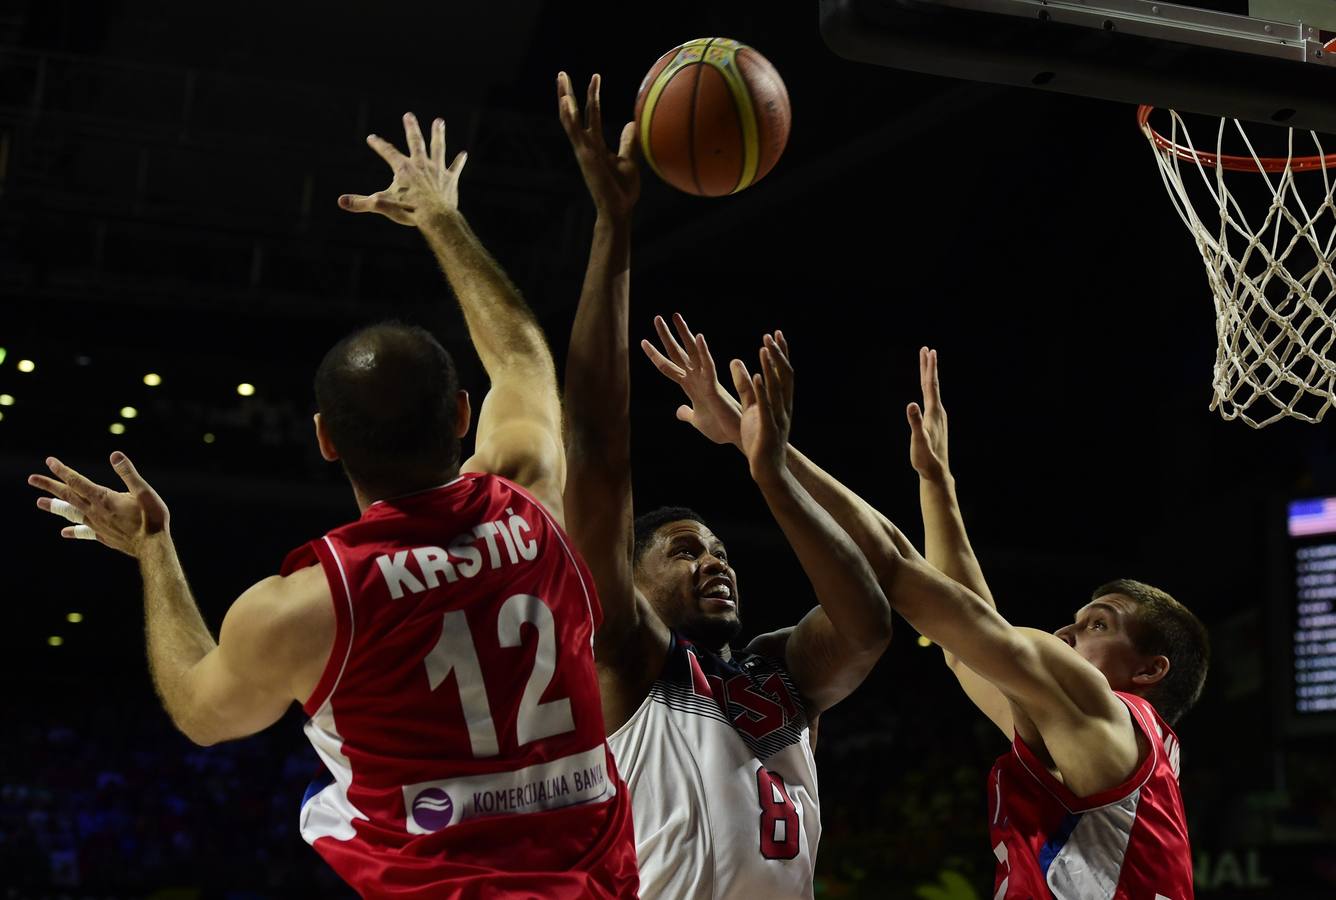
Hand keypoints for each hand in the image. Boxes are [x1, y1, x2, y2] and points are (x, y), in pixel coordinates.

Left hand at [28, 453, 169, 557]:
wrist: (153, 546)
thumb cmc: (152, 518)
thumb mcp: (144, 491)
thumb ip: (128, 473)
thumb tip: (115, 455)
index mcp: (104, 498)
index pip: (78, 481)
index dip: (63, 471)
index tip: (49, 462)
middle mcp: (96, 511)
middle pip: (68, 496)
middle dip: (49, 486)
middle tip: (32, 479)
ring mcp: (98, 525)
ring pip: (71, 513)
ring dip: (55, 506)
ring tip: (39, 502)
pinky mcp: (103, 536)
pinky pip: (84, 532)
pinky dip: (73, 530)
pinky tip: (64, 532)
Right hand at [338, 112, 466, 226]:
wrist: (436, 218)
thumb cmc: (409, 211)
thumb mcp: (382, 205)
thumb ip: (361, 203)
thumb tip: (340, 201)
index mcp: (404, 168)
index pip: (388, 152)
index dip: (379, 144)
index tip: (372, 137)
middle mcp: (421, 164)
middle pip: (415, 142)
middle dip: (411, 128)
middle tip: (409, 115)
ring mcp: (437, 170)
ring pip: (437, 148)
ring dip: (438, 134)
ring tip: (439, 121)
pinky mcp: (450, 180)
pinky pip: (455, 168)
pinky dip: (459, 162)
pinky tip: (463, 154)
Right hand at [557, 72, 638, 218]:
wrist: (618, 209)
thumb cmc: (623, 190)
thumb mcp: (629, 160)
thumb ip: (628, 142)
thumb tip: (632, 123)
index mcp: (596, 145)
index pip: (593, 114)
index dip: (593, 95)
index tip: (595, 76)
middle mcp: (586, 145)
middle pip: (574, 114)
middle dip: (568, 93)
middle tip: (561, 73)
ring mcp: (583, 149)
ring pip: (570, 119)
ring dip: (565, 98)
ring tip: (561, 78)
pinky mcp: (584, 155)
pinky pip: (574, 132)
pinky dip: (569, 116)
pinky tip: (566, 101)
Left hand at [641, 313, 743, 446]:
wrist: (735, 437)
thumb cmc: (719, 427)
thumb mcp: (697, 420)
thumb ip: (687, 413)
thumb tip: (678, 410)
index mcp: (691, 386)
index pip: (669, 367)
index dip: (655, 355)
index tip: (643, 341)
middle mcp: (697, 378)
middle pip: (678, 353)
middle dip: (667, 336)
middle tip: (657, 317)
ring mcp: (706, 380)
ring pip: (692, 353)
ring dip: (684, 334)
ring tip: (675, 316)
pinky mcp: (714, 387)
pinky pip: (708, 366)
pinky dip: (703, 351)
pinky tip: (698, 337)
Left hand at [731, 332, 793, 480]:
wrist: (767, 469)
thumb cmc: (758, 439)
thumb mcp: (750, 409)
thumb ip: (744, 387)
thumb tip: (736, 363)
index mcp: (780, 402)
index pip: (783, 373)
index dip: (780, 353)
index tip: (775, 334)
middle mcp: (783, 406)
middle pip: (785, 376)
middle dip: (778, 355)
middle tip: (770, 335)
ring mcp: (778, 417)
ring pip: (777, 388)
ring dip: (770, 367)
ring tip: (764, 349)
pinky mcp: (768, 428)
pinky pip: (766, 406)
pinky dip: (762, 390)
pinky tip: (757, 376)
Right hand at [906, 346, 949, 482]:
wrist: (937, 473)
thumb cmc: (925, 459)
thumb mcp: (918, 441)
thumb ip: (914, 422)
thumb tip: (911, 404)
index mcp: (933, 412)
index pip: (931, 385)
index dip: (929, 368)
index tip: (929, 351)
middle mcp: (938, 412)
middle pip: (933, 384)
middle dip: (929, 367)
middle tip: (927, 350)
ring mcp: (938, 417)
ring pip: (933, 392)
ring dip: (929, 376)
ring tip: (927, 365)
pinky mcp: (935, 423)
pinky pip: (932, 400)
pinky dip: (929, 390)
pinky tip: (928, 391)